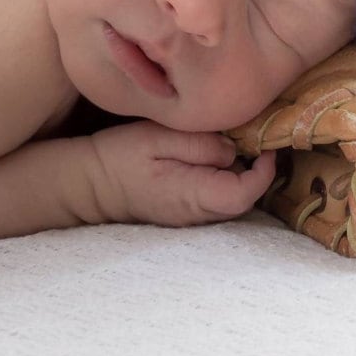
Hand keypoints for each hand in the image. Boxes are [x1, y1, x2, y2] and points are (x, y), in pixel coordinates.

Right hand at [82, 120, 277, 227]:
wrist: (90, 184)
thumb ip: (198, 144)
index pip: (243, 194)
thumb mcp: (157, 137)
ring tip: (236, 145)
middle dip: (256, 172)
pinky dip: (225, 180)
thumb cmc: (120, 156)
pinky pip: (217, 200)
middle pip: (244, 201)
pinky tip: (214, 158)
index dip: (264, 172)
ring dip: (242, 176)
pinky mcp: (186, 213)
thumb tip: (233, 150)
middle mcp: (196, 213)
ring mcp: (191, 217)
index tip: (265, 146)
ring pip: (232, 201)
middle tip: (254, 139)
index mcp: (191, 193)